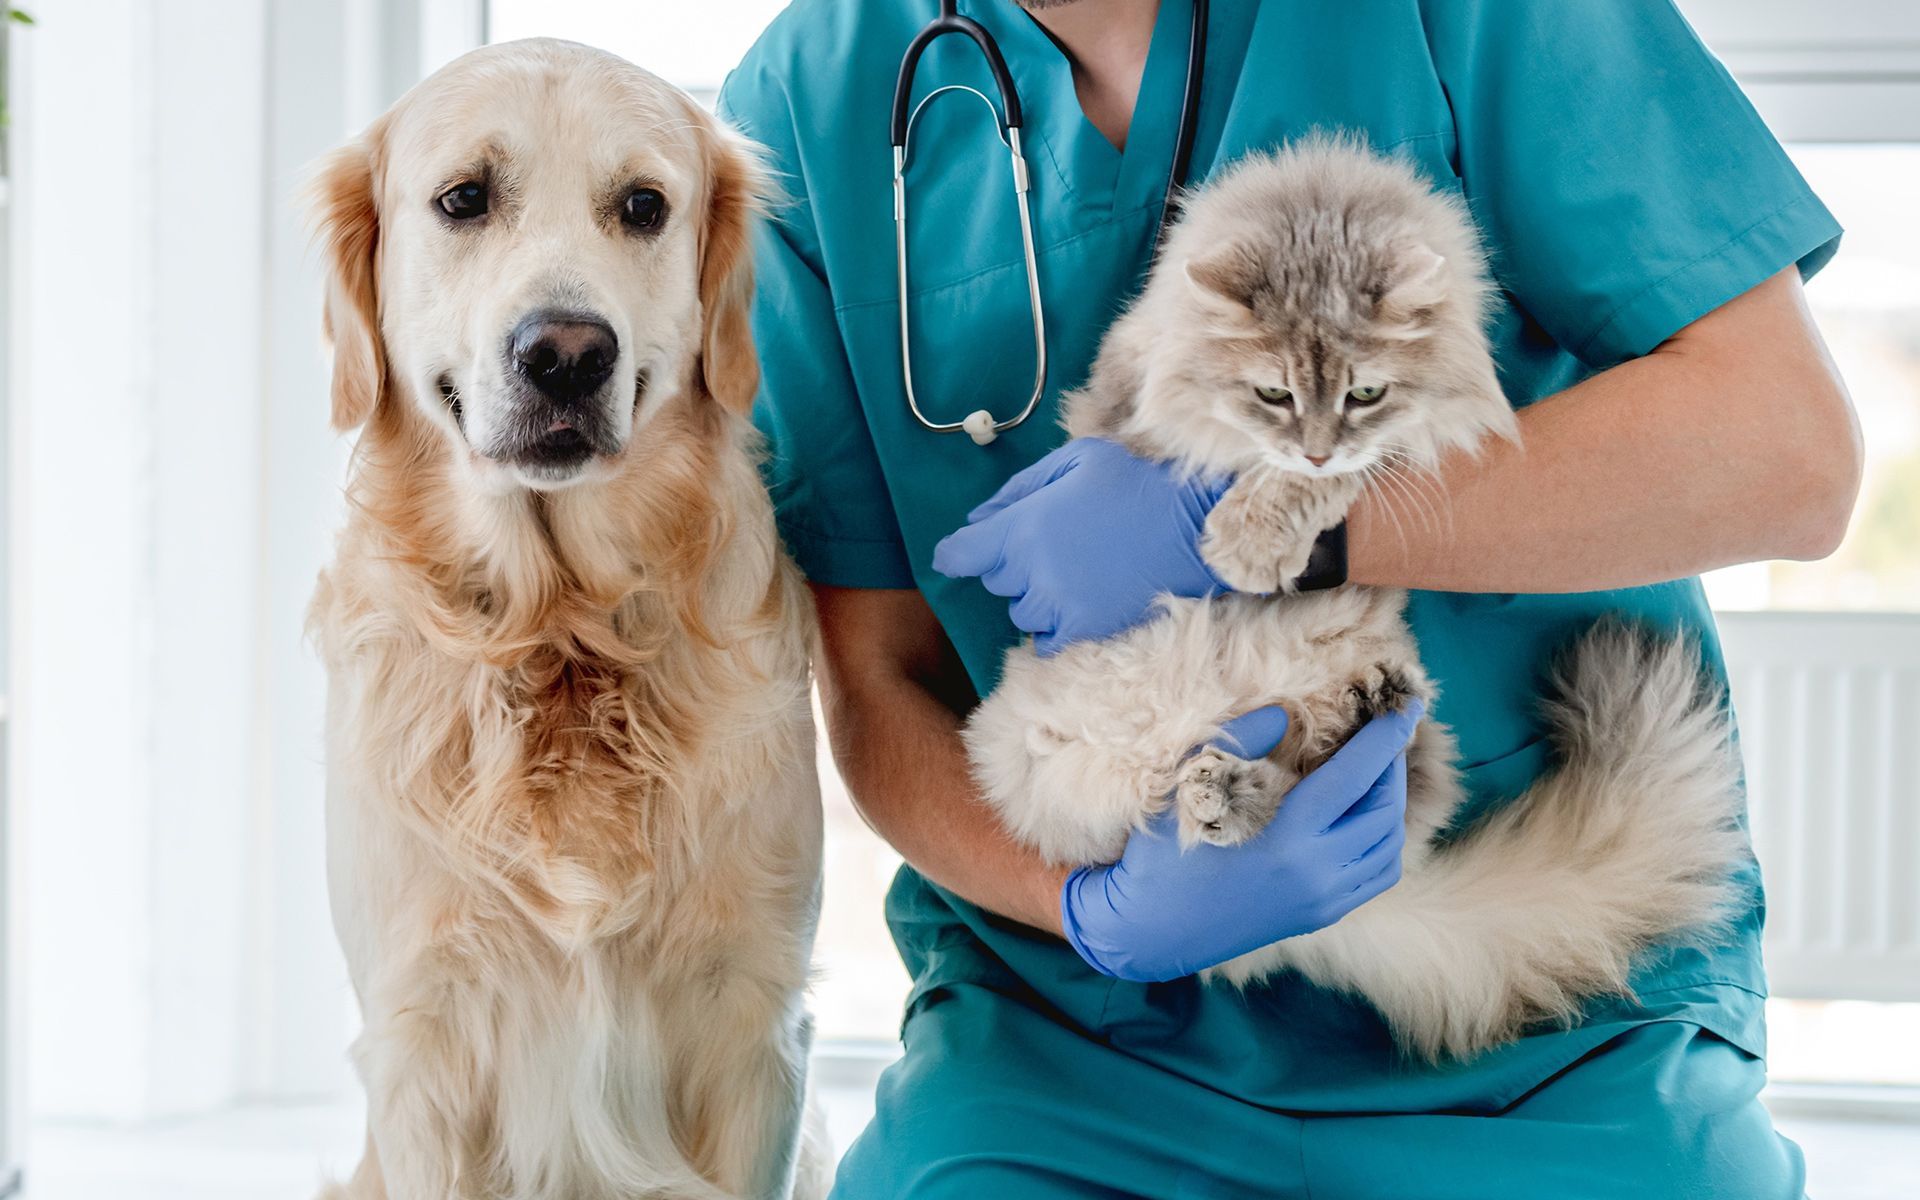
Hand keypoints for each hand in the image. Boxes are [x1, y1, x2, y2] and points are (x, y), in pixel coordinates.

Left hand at [932, 438, 1229, 654]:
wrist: (1191, 525)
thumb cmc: (1133, 483)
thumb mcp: (1074, 461)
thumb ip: (1019, 488)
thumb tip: (978, 519)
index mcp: (1023, 526)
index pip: (960, 553)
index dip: (956, 554)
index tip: (961, 554)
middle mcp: (1032, 570)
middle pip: (995, 581)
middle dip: (1012, 565)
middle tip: (1051, 545)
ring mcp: (1058, 604)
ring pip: (1020, 612)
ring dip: (1035, 595)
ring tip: (1072, 572)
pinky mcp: (1085, 628)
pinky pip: (1046, 640)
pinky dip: (1054, 625)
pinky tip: (1077, 601)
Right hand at [1060, 702, 1419, 982]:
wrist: (1150, 931)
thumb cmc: (1162, 857)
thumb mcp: (1191, 789)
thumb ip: (1240, 742)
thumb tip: (1284, 712)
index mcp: (1289, 841)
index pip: (1355, 777)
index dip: (1384, 738)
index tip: (1407, 705)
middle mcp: (1319, 876)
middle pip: (1383, 810)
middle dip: (1393, 764)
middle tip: (1388, 730)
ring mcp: (1325, 902)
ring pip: (1389, 846)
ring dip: (1392, 801)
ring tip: (1379, 767)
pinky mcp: (1322, 916)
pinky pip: (1376, 874)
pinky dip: (1383, 837)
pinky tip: (1366, 814)